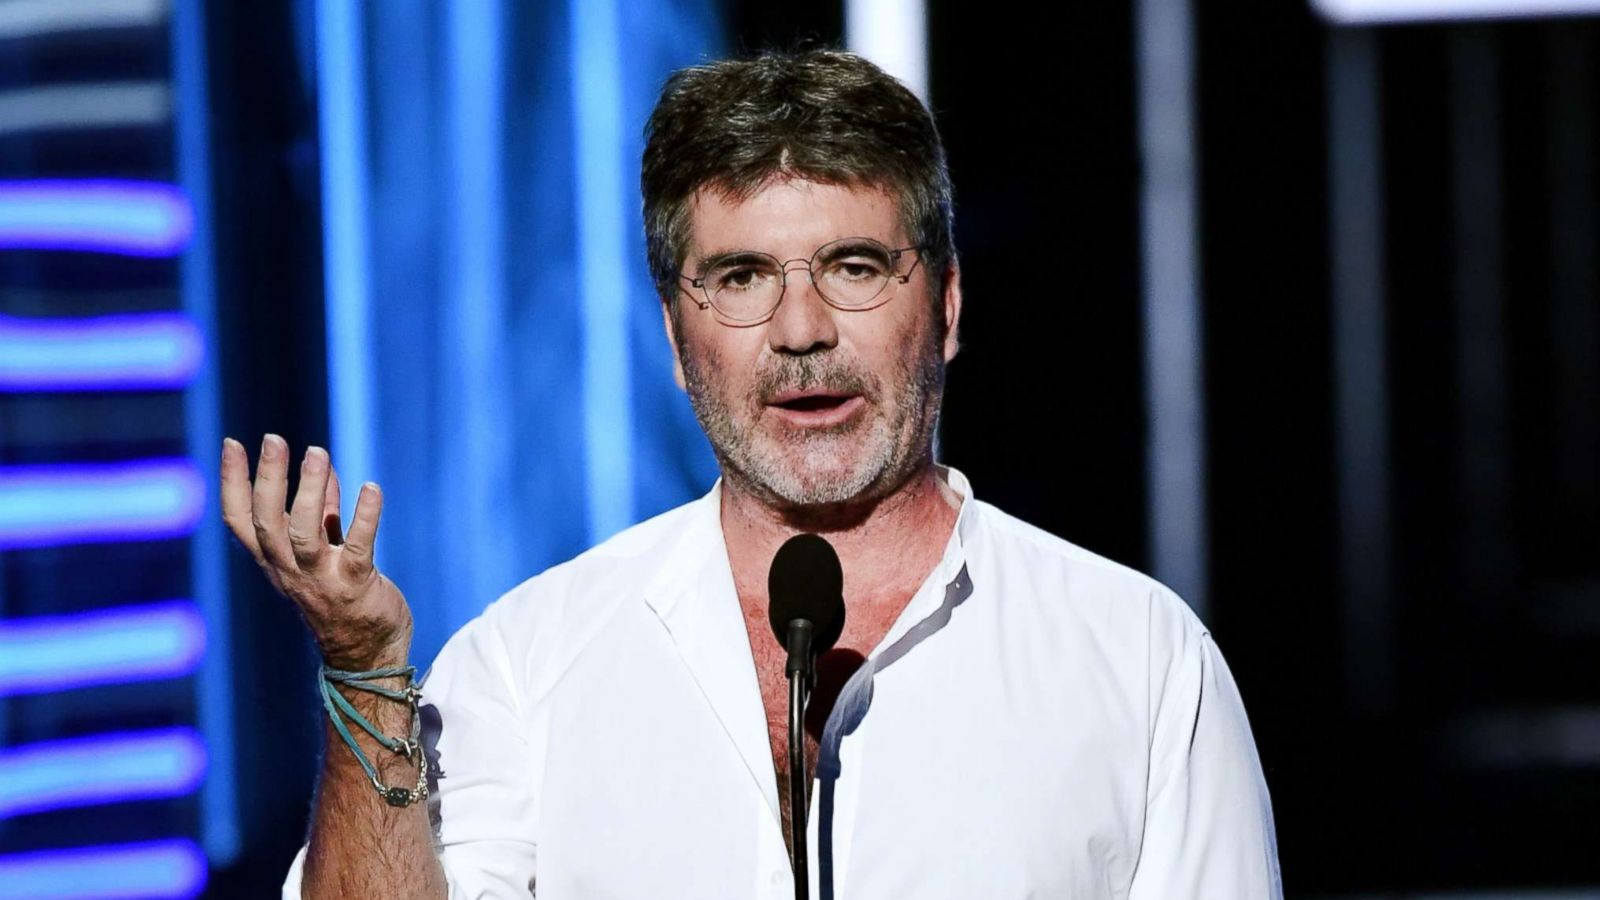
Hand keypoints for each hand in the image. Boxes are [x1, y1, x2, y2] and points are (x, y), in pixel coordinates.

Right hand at [220, 434, 412, 669]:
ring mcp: (321, 579)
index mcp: (274, 561)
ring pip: (305, 533)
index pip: (240, 519)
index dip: (232, 482)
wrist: (367, 656)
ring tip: (317, 453)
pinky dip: (363, 516)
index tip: (232, 443)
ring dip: (311, 491)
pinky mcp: (355, 585)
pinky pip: (357, 547)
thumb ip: (323, 512)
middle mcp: (289, 570)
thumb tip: (324, 469)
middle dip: (268, 479)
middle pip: (268, 522)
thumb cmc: (343, 598)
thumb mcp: (323, 553)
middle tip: (274, 439)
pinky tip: (371, 488)